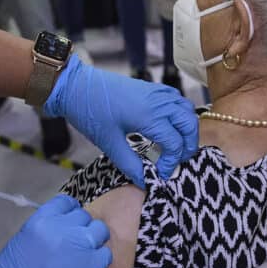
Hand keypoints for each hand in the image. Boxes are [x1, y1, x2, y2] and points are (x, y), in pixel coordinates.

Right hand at [0, 195, 111, 267]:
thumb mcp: (22, 239)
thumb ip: (44, 229)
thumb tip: (59, 229)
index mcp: (42, 219)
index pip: (66, 202)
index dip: (69, 212)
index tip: (69, 222)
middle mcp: (64, 228)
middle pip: (84, 216)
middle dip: (80, 227)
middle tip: (73, 243)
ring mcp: (81, 246)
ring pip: (100, 231)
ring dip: (93, 240)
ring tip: (83, 255)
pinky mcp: (92, 267)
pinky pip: (105, 254)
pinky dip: (98, 259)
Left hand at [45, 55, 197, 186]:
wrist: (76, 86)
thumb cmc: (90, 112)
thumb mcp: (109, 143)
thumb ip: (129, 164)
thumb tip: (144, 181)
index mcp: (149, 116)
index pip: (175, 143)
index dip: (171, 163)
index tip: (160, 174)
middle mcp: (159, 102)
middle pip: (190, 125)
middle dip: (188, 146)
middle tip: (175, 162)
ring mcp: (157, 93)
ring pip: (187, 111)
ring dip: (187, 130)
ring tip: (175, 146)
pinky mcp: (152, 88)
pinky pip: (177, 100)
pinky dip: (181, 115)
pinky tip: (169, 126)